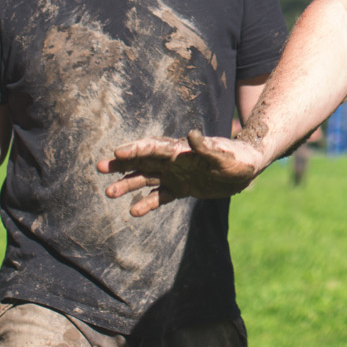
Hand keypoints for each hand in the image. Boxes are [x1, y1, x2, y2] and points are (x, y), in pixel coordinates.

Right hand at [99, 130, 265, 215]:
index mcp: (180, 150)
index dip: (135, 149)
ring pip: (146, 178)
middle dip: (121, 163)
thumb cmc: (237, 158)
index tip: (117, 152)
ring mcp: (175, 174)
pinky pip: (160, 196)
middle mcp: (173, 161)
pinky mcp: (181, 188)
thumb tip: (192, 135)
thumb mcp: (224, 154)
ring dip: (128, 184)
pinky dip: (147, 202)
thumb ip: (207, 147)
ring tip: (109, 193)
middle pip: (142, 161)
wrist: (247, 167)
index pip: (153, 148)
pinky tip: (133, 211)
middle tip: (98, 167)